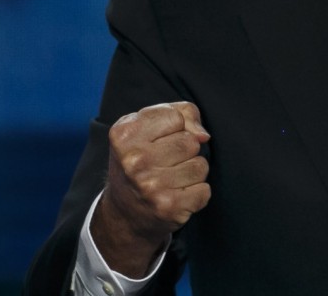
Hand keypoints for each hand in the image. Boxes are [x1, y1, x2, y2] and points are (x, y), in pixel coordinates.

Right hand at [91, 102, 211, 277]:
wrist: (123, 213)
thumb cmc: (139, 161)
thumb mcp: (146, 127)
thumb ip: (180, 113)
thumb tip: (204, 136)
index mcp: (125, 134)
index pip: (177, 117)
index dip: (175, 127)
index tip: (159, 140)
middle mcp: (135, 160)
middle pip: (191, 142)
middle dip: (185, 150)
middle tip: (165, 163)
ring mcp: (151, 186)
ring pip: (200, 166)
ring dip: (192, 172)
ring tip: (170, 178)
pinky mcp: (168, 208)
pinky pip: (204, 190)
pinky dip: (196, 193)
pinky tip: (176, 195)